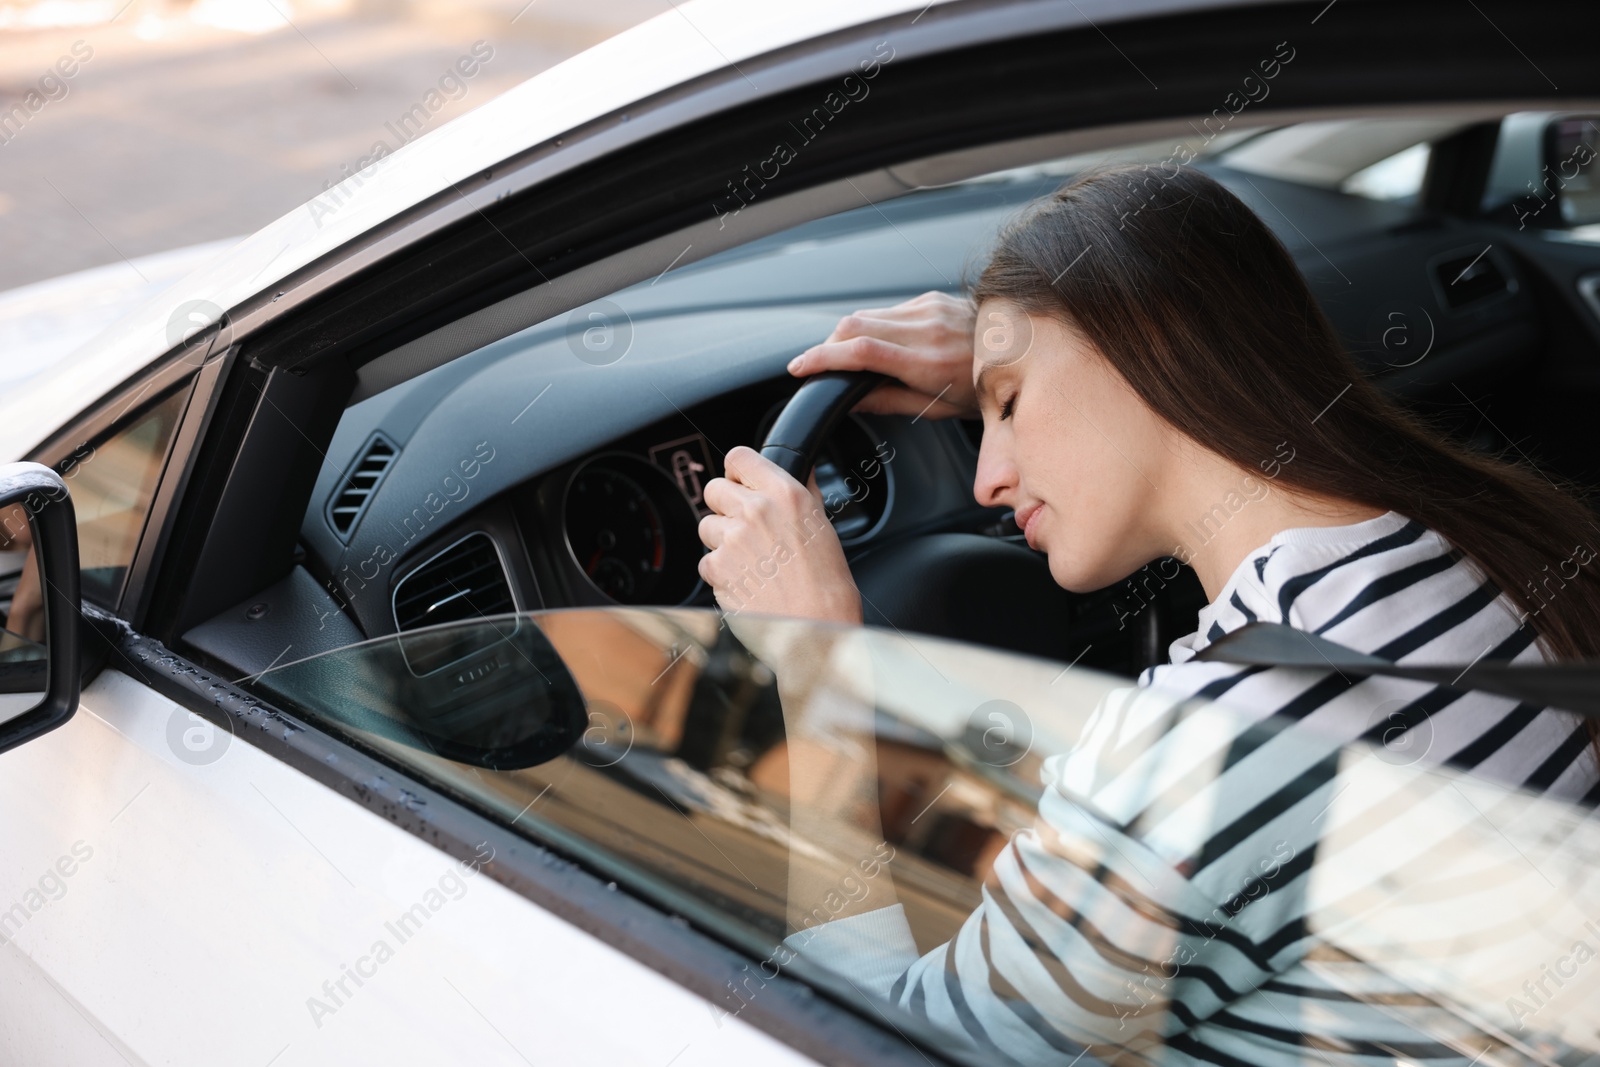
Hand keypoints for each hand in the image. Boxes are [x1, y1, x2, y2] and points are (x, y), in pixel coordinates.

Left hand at [697, 447, 861, 624]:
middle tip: (745, 528)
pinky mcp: (717, 568)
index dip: (736, 471)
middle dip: (725, 507)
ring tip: (750, 560)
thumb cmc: (826, 581)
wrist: (818, 624)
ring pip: (707, 526)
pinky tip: (746, 580)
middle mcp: (756, 511)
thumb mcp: (822, 523)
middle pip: (714, 489)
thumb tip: (799, 470)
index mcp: (784, 493)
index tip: (740, 483)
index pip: (739, 457)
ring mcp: (733, 539)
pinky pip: (706, 561)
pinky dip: (720, 572)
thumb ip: (802, 492)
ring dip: (721, 541)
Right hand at [788, 291, 977, 418]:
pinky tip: (875, 343)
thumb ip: (888, 401)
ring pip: (865, 314)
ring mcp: (928, 309)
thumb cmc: (982, 388)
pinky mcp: (929, 298)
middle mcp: (926, 330)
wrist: (1021, 349)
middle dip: (825, 345)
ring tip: (842, 357)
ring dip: (845, 335)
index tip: (799, 367)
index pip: (861, 352)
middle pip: (853, 325)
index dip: (822, 358)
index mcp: (928, 363)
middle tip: (814, 365)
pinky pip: (886, 310)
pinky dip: (871, 326)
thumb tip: (850, 401)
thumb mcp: (937, 409)